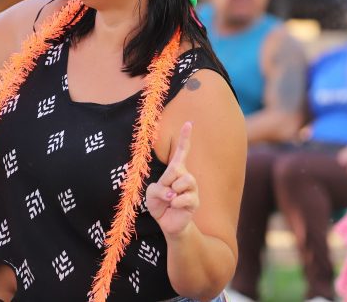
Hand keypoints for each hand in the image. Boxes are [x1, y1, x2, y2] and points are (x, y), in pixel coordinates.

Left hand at [146, 122, 198, 236]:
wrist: (166, 222)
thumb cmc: (159, 204)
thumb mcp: (151, 193)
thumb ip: (158, 188)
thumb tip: (173, 193)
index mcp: (175, 170)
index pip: (181, 151)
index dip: (185, 137)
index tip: (189, 123)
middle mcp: (186, 176)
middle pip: (176, 168)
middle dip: (166, 180)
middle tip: (165, 192)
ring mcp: (192, 188)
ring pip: (183, 181)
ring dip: (171, 192)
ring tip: (170, 200)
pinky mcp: (195, 201)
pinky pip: (184, 198)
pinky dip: (175, 203)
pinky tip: (174, 206)